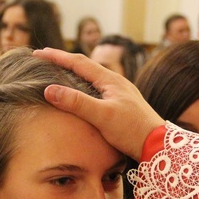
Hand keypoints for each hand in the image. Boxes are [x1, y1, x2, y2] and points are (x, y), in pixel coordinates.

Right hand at [32, 48, 163, 159]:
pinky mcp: (123, 106)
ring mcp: (121, 94)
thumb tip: (49, 89)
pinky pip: (99, 89)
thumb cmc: (132, 131)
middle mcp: (117, 83)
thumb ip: (77, 102)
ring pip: (93, 78)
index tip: (38, 53)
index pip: (79, 62)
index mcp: (111, 80)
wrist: (159, 146)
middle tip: (45, 59)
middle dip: (64, 61)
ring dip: (75, 73)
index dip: (57, 57)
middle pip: (86, 66)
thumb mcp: (102, 116)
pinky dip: (84, 87)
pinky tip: (82, 95)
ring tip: (59, 73)